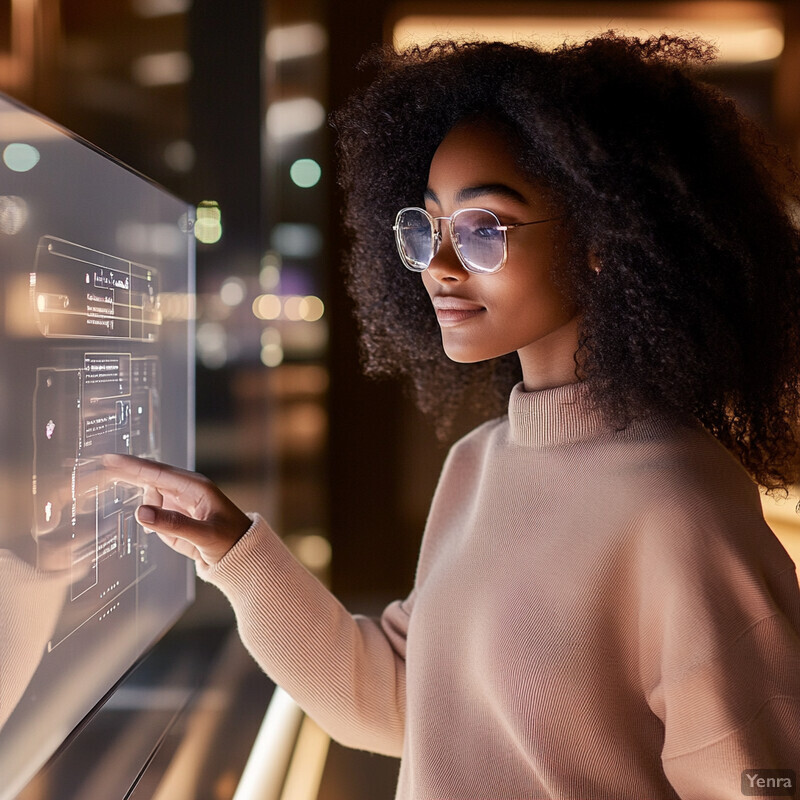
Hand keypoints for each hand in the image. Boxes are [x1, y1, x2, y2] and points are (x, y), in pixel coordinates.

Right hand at [102, 454, 251, 566]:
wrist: (240, 555)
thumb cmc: (230, 540)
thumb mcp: (204, 534)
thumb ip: (174, 525)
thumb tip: (141, 512)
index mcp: (194, 487)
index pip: (156, 472)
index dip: (132, 466)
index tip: (109, 459)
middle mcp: (184, 491)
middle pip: (149, 479)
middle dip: (128, 476)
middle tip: (101, 469)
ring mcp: (178, 504)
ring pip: (150, 501)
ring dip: (152, 513)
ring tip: (183, 532)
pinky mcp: (174, 517)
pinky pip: (155, 515)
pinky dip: (152, 520)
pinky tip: (170, 533)